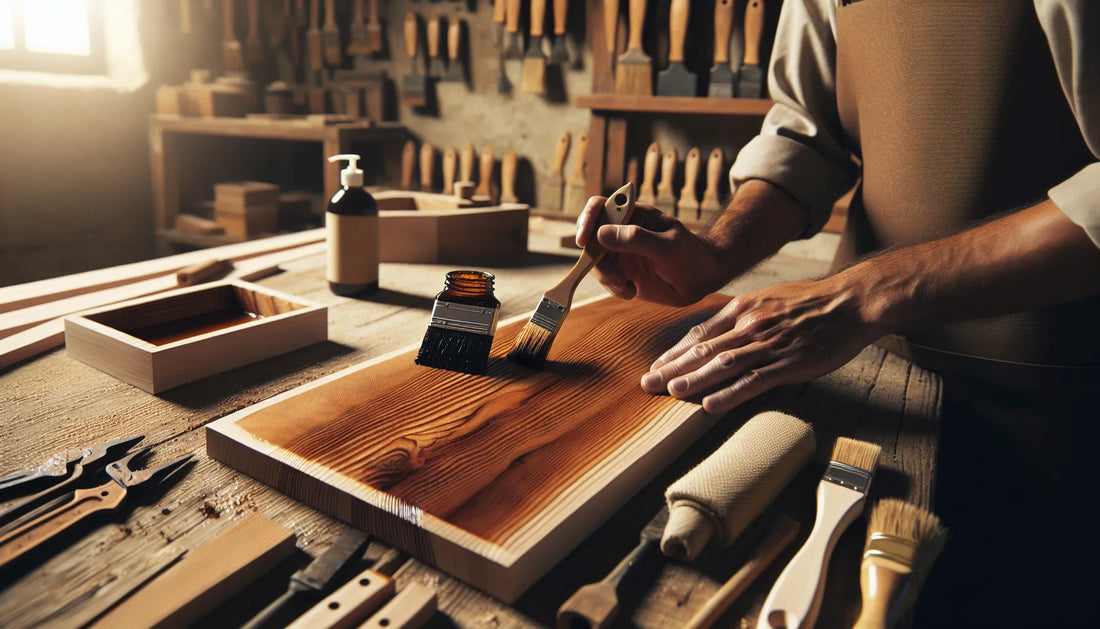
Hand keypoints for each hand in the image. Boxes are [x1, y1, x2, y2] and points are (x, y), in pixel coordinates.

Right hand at [575, 196, 724, 305]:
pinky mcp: (621, 272)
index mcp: (633, 215)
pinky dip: (613, 288)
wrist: (701, 279)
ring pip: (595, 262)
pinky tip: (631, 292)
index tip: (584, 240)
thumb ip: (637, 238)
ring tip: (627, 287)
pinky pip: (605, 279)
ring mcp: (620, 253)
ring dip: (606, 277)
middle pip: (591, 238)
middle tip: (614, 277)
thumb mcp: (668, 246)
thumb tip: (602, 233)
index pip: (601, 207)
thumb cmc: (690, 254)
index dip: (588, 219)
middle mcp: (622, 231)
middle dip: (594, 259)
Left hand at [639, 276, 885, 412]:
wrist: (851, 302)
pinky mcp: (789, 363)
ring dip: (694, 379)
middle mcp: (750, 324)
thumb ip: (740, 316)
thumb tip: (714, 333)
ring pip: (724, 364)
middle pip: (703, 349)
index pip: (700, 332)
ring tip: (670, 392)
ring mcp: (769, 344)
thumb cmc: (810, 303)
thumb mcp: (768, 299)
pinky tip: (710, 405)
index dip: (675, 352)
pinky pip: (754, 380)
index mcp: (742, 308)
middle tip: (646, 383)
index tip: (656, 365)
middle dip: (672, 368)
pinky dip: (730, 393)